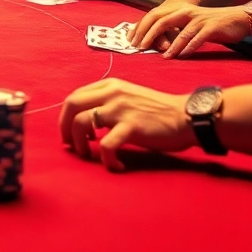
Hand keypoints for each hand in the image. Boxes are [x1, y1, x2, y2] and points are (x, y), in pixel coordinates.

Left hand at [59, 79, 193, 170]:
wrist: (187, 117)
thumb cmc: (159, 111)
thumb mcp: (129, 97)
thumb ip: (108, 103)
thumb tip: (86, 123)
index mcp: (110, 85)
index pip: (75, 96)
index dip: (66, 116)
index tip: (70, 133)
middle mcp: (112, 93)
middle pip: (71, 105)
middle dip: (64, 127)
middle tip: (70, 145)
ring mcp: (120, 109)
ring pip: (80, 123)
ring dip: (79, 144)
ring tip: (89, 155)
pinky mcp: (131, 126)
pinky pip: (106, 146)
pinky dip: (107, 160)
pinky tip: (117, 166)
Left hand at [129, 1, 249, 57]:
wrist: (238, 19)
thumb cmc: (212, 24)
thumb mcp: (190, 24)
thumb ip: (175, 30)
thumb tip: (157, 43)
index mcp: (179, 10)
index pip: (154, 16)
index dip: (141, 26)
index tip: (130, 39)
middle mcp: (186, 12)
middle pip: (162, 21)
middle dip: (148, 34)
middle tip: (139, 47)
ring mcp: (199, 19)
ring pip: (180, 32)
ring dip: (170, 45)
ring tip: (161, 56)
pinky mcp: (211, 27)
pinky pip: (197, 38)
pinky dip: (188, 48)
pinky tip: (181, 56)